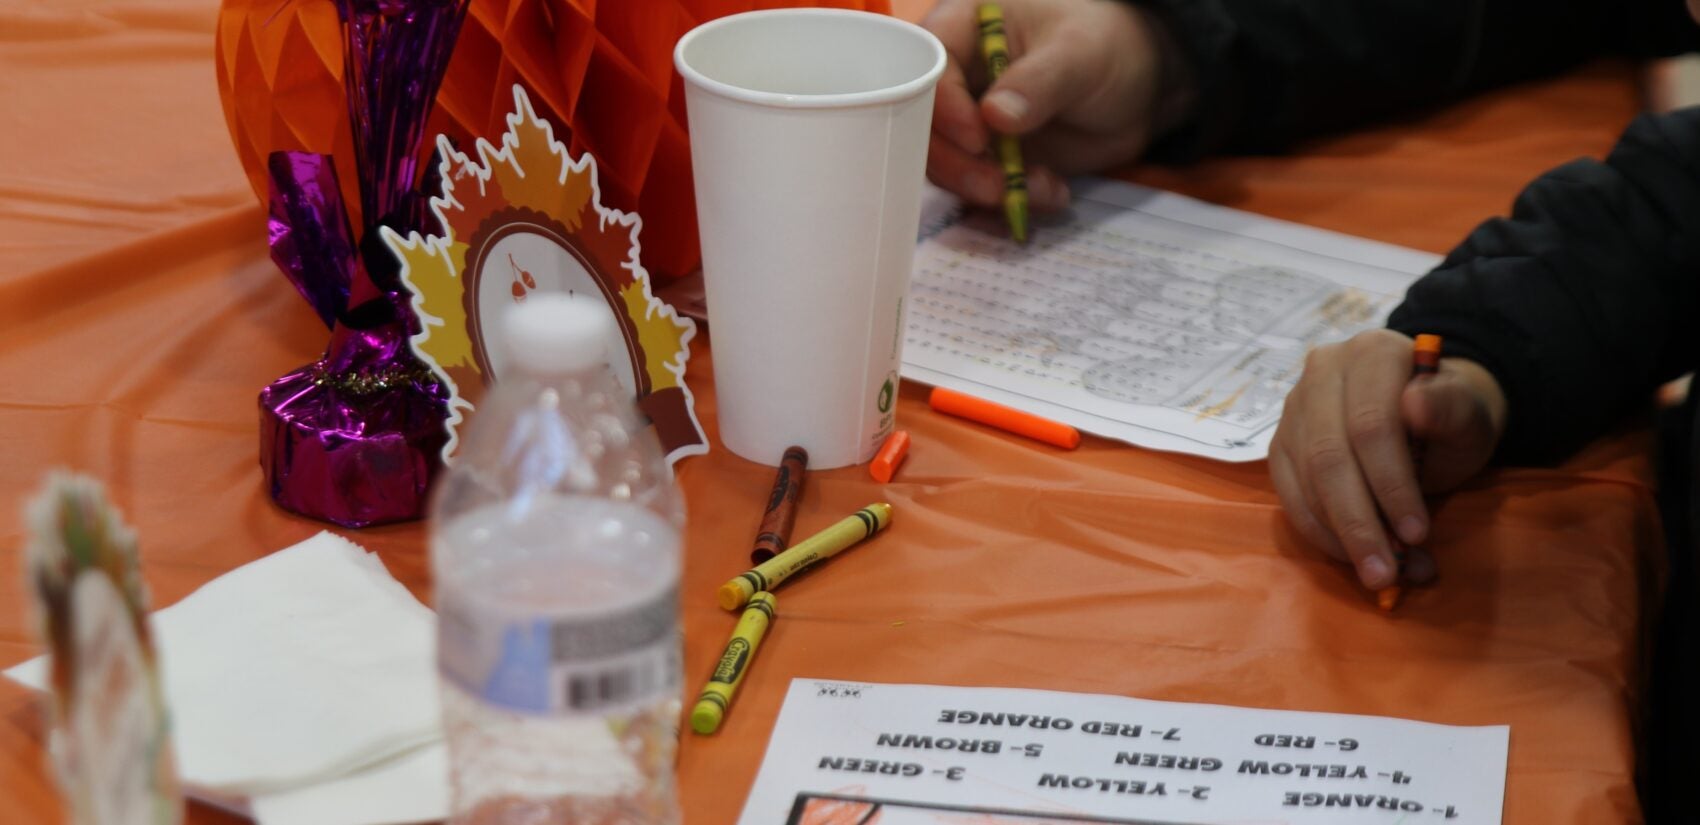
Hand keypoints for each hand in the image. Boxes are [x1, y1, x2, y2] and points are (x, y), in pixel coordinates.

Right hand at [919, 0, 1188, 211]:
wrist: (1137, 85)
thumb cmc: (1104, 45)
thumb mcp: (1078, 53)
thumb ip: (1039, 81)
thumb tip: (995, 116)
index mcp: (962, 30)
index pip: (928, 71)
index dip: (944, 109)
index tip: (979, 138)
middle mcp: (955, 78)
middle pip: (925, 128)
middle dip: (960, 165)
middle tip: (997, 186)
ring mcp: (968, 122)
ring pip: (948, 167)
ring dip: (988, 190)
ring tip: (1041, 188)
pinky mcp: (987, 158)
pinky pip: (980, 189)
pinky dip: (1012, 201)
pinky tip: (1053, 191)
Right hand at [1269, 330, 1508, 589]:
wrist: (1427, 415)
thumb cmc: (1450, 417)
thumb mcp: (1468, 414)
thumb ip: (1451, 407)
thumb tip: (1414, 403)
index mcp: (1372, 352)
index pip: (1370, 425)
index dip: (1391, 484)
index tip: (1418, 533)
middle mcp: (1322, 371)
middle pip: (1328, 457)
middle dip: (1359, 523)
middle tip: (1386, 573)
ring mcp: (1294, 407)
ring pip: (1304, 480)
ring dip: (1339, 535)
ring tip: (1377, 571)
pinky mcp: (1280, 442)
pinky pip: (1288, 494)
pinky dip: (1319, 533)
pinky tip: (1350, 555)